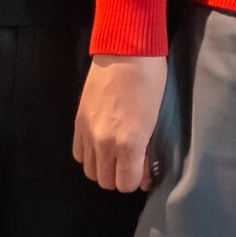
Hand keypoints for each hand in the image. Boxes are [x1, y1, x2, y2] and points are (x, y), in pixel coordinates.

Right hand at [74, 53, 168, 192]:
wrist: (126, 53)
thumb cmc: (151, 80)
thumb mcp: (157, 118)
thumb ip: (148, 148)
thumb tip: (145, 170)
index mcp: (129, 143)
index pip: (127, 183)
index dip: (137, 181)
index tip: (144, 173)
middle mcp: (104, 143)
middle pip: (107, 182)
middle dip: (121, 177)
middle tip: (132, 165)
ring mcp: (88, 133)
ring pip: (91, 171)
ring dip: (105, 169)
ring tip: (118, 156)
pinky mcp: (78, 123)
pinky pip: (79, 154)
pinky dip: (90, 156)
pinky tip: (102, 145)